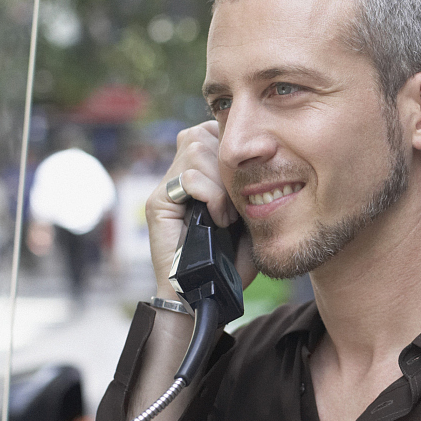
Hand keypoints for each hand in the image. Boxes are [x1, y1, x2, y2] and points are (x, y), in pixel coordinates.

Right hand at [147, 121, 257, 297]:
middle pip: (202, 132)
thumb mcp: (253, 216)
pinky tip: (219, 219)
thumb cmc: (233, 260)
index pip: (213, 129)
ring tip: (228, 213)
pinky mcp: (158, 201)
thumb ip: (252, 183)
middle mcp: (180, 172)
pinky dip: (211, 195)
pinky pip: (188, 176)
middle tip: (238, 200)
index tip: (248, 179)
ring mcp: (166, 185)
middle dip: (226, 162)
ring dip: (220, 181)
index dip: (232, 146)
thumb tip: (262, 150)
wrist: (207, 291)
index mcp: (202, 171)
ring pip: (195, 148)